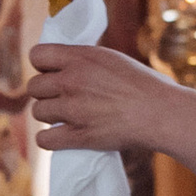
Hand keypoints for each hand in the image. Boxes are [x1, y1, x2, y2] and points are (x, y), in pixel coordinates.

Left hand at [29, 41, 195, 183]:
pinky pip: (44, 140)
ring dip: (49, 116)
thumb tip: (66, 64)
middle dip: (45, 93)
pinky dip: (49, 141)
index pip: (37, 55)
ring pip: (37, 112)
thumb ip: (85, 61)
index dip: (42, 66)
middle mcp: (72, 80)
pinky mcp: (79, 136)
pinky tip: (60, 137)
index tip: (53, 73)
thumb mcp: (112, 59)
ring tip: (66, 117)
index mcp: (81, 57)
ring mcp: (73, 109)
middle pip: (33, 86)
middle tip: (61, 99)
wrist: (162, 112)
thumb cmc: (145, 85)